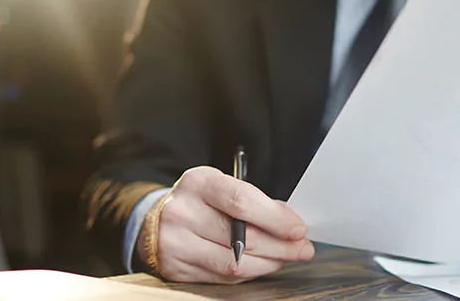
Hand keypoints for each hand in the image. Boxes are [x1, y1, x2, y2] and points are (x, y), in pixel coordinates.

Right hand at [136, 166, 314, 283]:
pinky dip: (249, 272)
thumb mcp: (224, 187)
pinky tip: (262, 264)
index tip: (298, 229)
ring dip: (268, 263)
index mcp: (198, 182)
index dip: (274, 218)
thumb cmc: (202, 200)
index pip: (241, 201)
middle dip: (280, 246)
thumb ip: (257, 203)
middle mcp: (182, 212)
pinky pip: (222, 277)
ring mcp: (175, 243)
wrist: (157, 219)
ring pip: (234, 263)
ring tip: (285, 258)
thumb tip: (291, 223)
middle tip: (302, 249)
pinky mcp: (176, 269)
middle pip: (241, 237)